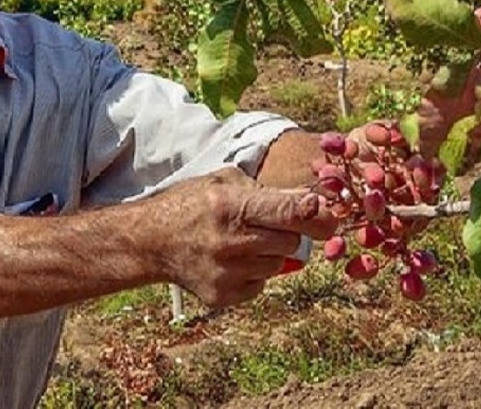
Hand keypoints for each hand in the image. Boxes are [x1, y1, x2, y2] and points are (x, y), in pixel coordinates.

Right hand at [145, 167, 335, 308]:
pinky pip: (262, 284)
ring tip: (242, 241)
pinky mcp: (223, 296)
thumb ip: (269, 192)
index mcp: (230, 206)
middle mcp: (229, 241)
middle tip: (269, 224)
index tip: (329, 215)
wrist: (151, 241)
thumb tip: (315, 201)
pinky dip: (256, 272)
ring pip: (279, 265)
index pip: (286, 212)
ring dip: (271, 253)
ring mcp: (226, 273)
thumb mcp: (225, 183)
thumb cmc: (194, 204)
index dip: (315, 214)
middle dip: (289, 232)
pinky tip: (232, 260)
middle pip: (290, 242)